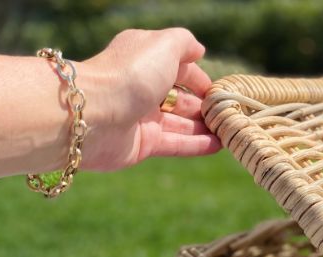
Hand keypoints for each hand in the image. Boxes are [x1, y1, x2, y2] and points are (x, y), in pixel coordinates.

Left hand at [77, 28, 220, 170]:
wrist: (94, 116)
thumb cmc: (129, 74)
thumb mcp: (163, 46)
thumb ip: (184, 43)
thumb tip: (199, 50)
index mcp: (144, 60)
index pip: (177, 68)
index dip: (199, 78)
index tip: (219, 90)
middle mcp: (142, 88)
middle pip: (178, 99)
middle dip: (203, 106)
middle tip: (227, 114)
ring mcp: (141, 118)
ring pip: (179, 123)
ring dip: (203, 127)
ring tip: (228, 131)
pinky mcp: (142, 145)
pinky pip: (175, 144)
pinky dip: (197, 145)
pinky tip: (218, 146)